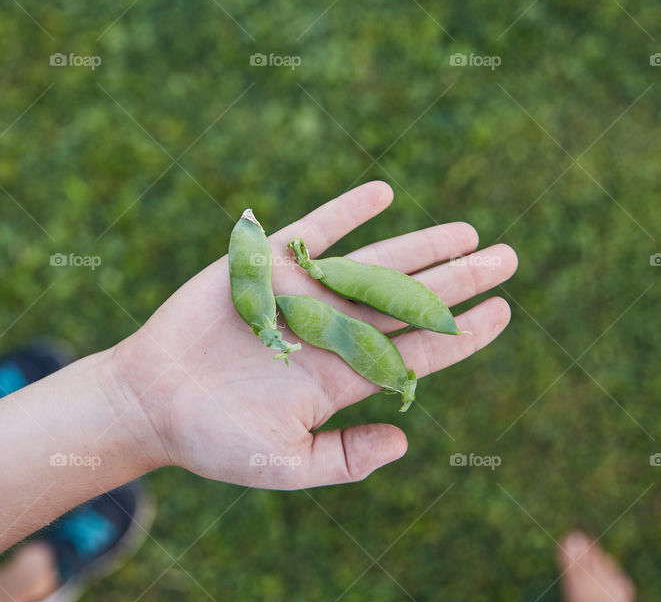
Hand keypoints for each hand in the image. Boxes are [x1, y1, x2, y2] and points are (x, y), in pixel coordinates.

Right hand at [111, 181, 516, 488]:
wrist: (151, 401)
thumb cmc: (215, 439)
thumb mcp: (284, 465)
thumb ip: (345, 458)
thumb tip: (407, 439)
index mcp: (341, 375)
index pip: (417, 349)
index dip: (463, 332)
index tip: (504, 311)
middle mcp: (332, 330)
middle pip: (408, 300)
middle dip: (459, 280)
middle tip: (509, 258)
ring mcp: (302, 296)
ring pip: (373, 263)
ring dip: (420, 245)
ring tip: (468, 231)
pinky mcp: (266, 268)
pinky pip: (313, 232)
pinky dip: (346, 212)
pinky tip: (384, 194)